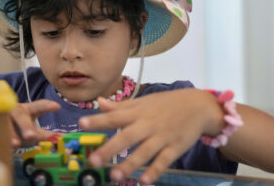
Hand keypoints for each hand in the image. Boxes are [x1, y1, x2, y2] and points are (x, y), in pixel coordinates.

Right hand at [0, 99, 59, 149]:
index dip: (46, 106)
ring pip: (5, 124)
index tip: (56, 106)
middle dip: (26, 126)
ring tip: (16, 144)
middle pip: (21, 115)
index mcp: (27, 111)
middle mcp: (14, 110)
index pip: (38, 107)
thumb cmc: (15, 130)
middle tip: (32, 136)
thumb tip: (61, 140)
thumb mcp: (31, 132)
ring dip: (10, 135)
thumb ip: (45, 136)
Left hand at [79, 88, 223, 183]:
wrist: (198, 105)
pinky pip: (164, 161)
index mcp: (137, 112)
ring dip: (129, 165)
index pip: (114, 116)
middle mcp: (147, 125)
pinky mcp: (175, 148)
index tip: (81, 124)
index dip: (98, 120)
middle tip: (94, 161)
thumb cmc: (165, 104)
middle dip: (109, 149)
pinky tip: (143, 182)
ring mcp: (162, 137)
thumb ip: (120, 106)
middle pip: (127, 137)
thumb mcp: (142, 102)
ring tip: (114, 176)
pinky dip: (154, 171)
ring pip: (144, 152)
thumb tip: (99, 102)